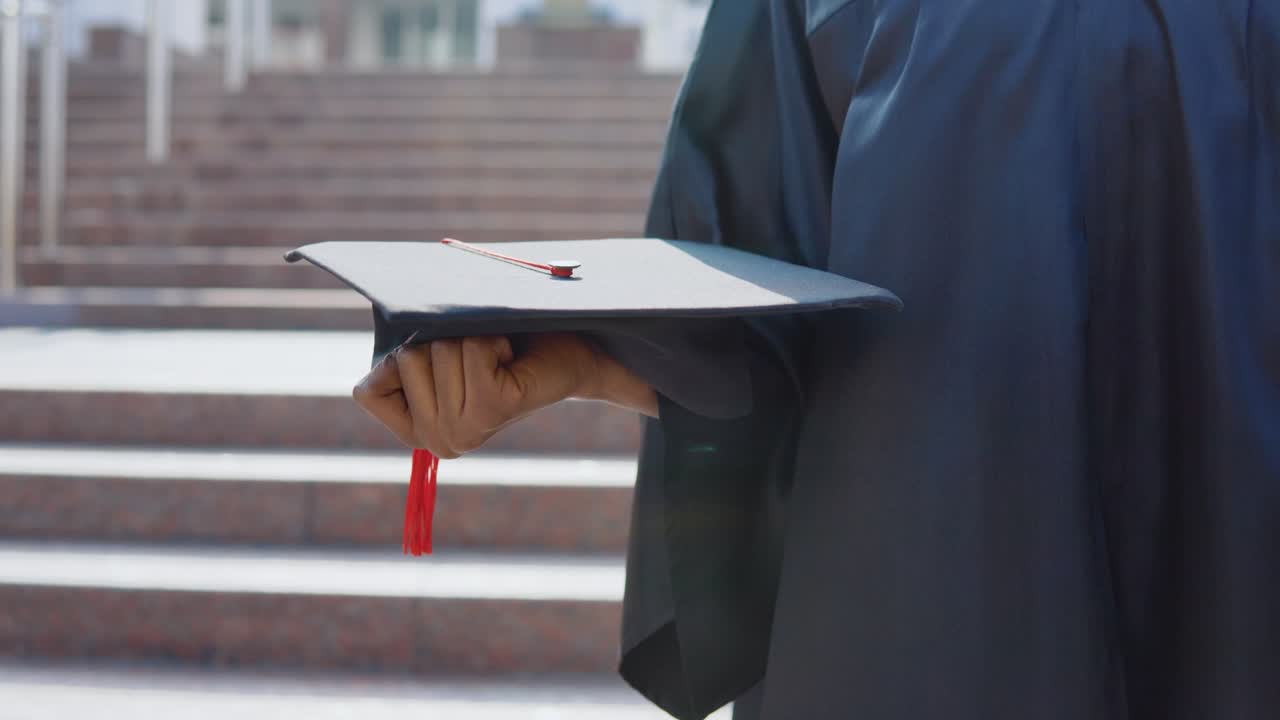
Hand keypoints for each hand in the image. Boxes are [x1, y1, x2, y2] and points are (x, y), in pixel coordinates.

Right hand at [353, 333, 656, 457]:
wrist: (571, 356)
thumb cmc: (504, 347)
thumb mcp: (438, 354)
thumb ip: (400, 357)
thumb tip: (384, 316)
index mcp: (418, 433)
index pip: (367, 391)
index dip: (400, 362)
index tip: (444, 366)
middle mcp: (437, 441)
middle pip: (404, 360)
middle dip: (442, 342)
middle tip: (480, 359)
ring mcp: (463, 430)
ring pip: (436, 349)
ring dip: (471, 339)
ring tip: (498, 357)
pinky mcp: (491, 409)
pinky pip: (470, 350)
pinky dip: (491, 339)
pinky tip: (510, 356)